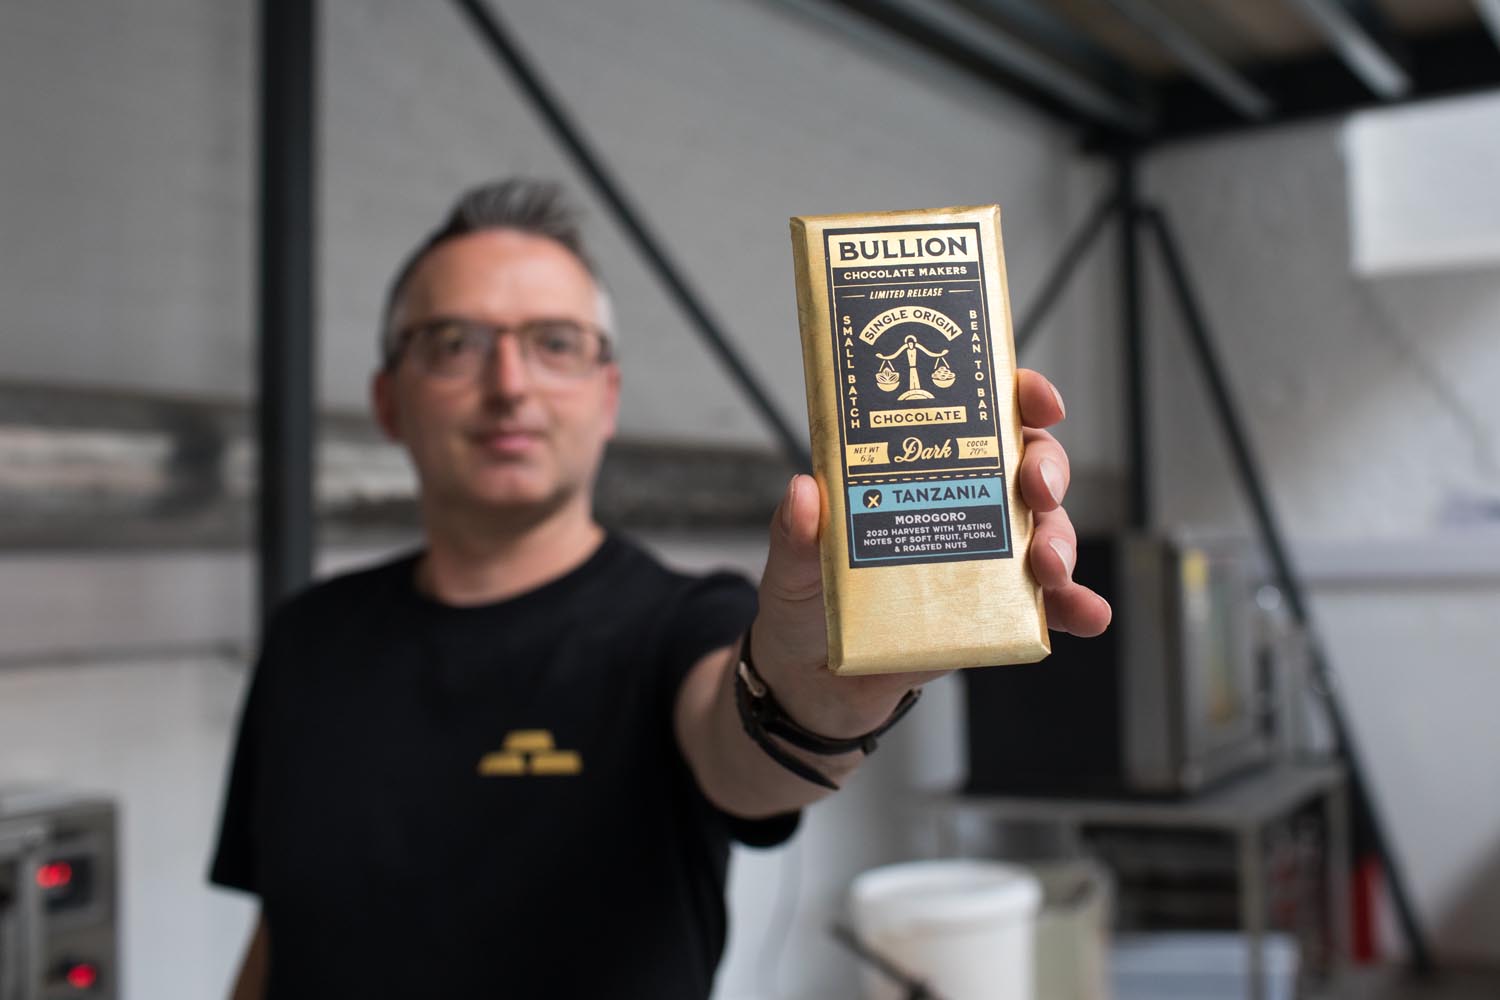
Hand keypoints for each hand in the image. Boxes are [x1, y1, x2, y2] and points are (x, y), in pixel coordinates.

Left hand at [750, 368, 1110, 738]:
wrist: (818, 679)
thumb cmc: (808, 602)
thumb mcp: (792, 565)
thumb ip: (797, 534)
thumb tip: (804, 493)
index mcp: (918, 472)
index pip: (977, 416)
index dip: (1017, 397)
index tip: (1036, 399)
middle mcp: (960, 502)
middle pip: (1025, 466)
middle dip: (1047, 468)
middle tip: (1037, 490)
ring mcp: (982, 556)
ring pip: (1044, 530)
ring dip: (1061, 541)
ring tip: (1050, 569)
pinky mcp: (994, 611)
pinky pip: (1047, 604)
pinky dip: (1074, 606)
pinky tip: (1087, 614)